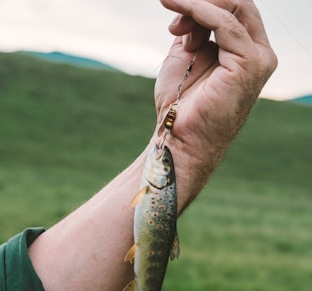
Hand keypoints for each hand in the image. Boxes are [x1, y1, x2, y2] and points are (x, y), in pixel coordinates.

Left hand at [155, 0, 276, 208]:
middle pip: (237, 2)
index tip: (174, 19)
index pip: (233, 9)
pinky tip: (179, 11)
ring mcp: (258, 59)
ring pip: (234, 6)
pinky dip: (199, 10)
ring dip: (197, 7)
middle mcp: (258, 53)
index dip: (203, 4)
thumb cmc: (180, 105)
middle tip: (173, 17)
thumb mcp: (186, 56)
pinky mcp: (250, 64)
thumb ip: (194, 29)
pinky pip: (225, 23)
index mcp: (246, 52)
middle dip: (201, 2)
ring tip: (174, 28)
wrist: (178, 137)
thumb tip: (192, 7)